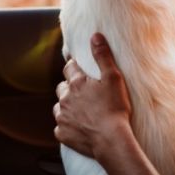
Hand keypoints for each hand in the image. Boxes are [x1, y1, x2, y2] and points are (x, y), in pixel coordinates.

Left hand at [53, 33, 132, 160]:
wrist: (111, 139)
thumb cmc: (115, 108)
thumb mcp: (113, 77)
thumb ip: (103, 56)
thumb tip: (95, 35)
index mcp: (76, 83)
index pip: (70, 67)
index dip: (75, 66)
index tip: (80, 67)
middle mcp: (64, 98)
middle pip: (61, 87)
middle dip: (69, 86)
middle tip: (83, 90)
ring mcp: (62, 117)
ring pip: (58, 106)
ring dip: (66, 106)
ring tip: (80, 109)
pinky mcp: (62, 134)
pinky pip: (60, 127)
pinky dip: (67, 125)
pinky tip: (78, 127)